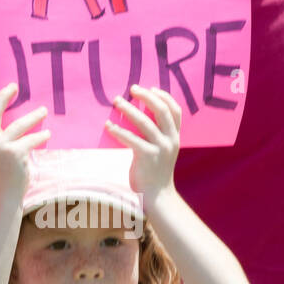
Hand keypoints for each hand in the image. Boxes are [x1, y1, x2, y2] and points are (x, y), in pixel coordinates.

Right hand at [0, 84, 49, 202]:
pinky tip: (47, 134)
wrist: (3, 200)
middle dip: (3, 96)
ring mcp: (0, 148)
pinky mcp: (16, 154)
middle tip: (14, 86)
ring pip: (19, 125)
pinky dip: (41, 136)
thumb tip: (11, 125)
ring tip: (44, 111)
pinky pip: (32, 140)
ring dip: (34, 116)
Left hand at [105, 85, 180, 201]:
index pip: (175, 110)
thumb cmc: (156, 171)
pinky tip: (108, 125)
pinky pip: (131, 139)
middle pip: (161, 110)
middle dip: (146, 96)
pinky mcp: (147, 157)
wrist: (158, 195)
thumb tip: (144, 113)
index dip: (164, 96)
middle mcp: (170, 140)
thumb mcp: (164, 150)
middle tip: (132, 89)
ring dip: (129, 109)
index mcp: (175, 136)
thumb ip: (160, 134)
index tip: (151, 88)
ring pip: (145, 122)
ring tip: (117, 102)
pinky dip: (118, 130)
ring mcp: (160, 148)